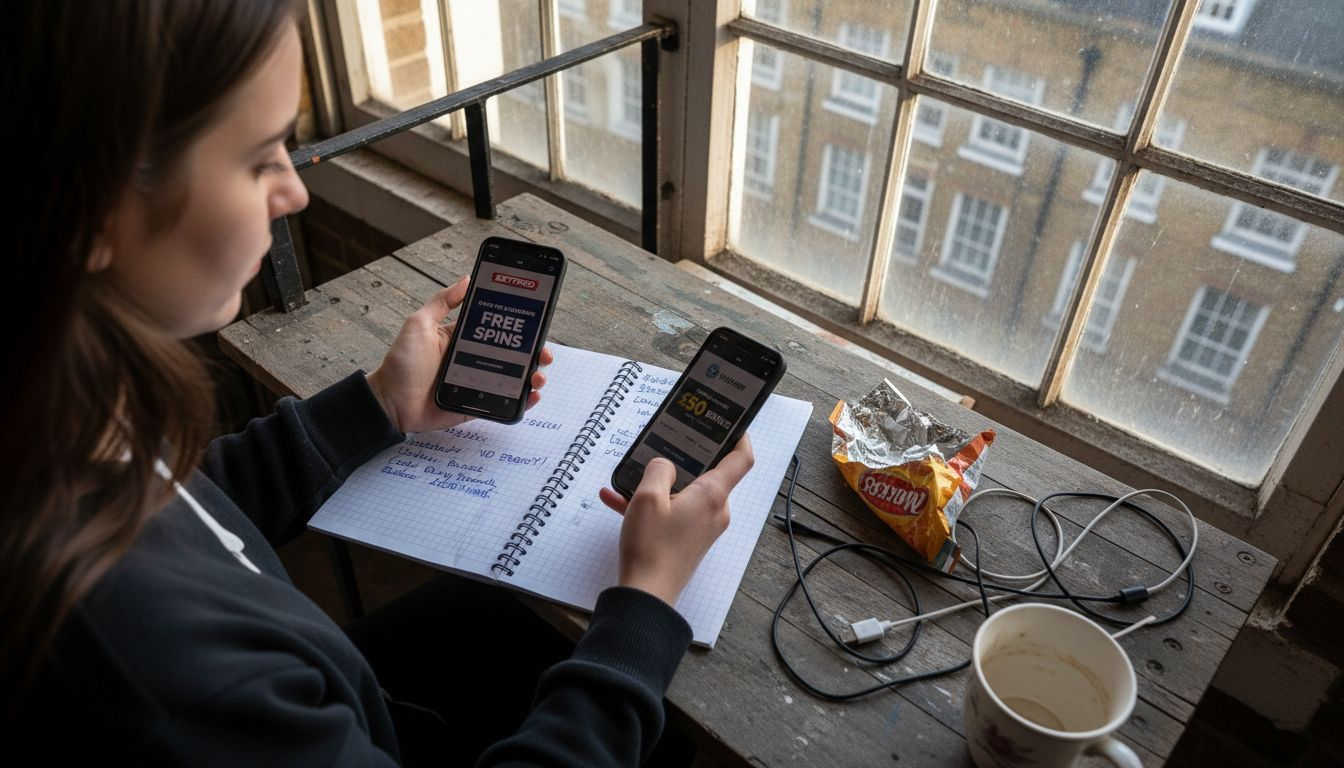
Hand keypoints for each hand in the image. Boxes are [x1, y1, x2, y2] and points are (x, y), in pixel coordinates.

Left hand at [365, 276, 553, 432]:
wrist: (390, 402)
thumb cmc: (401, 363)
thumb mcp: (419, 323)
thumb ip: (443, 301)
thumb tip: (467, 278)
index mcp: (464, 339)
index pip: (499, 329)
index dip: (519, 327)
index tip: (536, 322)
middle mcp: (475, 360)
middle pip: (514, 355)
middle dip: (534, 353)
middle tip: (544, 353)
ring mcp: (478, 384)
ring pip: (514, 379)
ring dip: (533, 376)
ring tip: (538, 375)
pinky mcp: (477, 405)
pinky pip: (504, 404)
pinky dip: (522, 402)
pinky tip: (532, 396)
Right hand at [598, 435, 754, 606]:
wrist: (646, 595)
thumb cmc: (651, 547)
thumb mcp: (648, 497)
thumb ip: (659, 469)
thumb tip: (666, 465)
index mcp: (712, 495)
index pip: (741, 459)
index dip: (740, 437)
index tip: (732, 424)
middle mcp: (714, 511)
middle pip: (708, 474)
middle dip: (683, 459)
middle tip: (663, 445)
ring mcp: (702, 528)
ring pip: (683, 494)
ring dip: (657, 485)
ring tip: (626, 478)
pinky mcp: (688, 541)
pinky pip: (672, 513)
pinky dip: (650, 506)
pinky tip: (615, 500)